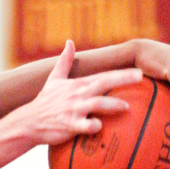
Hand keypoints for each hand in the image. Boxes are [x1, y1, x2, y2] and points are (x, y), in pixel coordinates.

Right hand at [27, 40, 141, 145]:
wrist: (29, 122)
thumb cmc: (45, 102)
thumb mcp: (54, 79)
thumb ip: (64, 61)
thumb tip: (69, 42)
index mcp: (78, 84)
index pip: (103, 75)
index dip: (121, 73)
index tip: (139, 72)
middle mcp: (78, 95)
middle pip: (103, 83)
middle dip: (122, 79)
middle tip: (140, 77)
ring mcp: (74, 110)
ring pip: (96, 104)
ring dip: (112, 104)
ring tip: (126, 107)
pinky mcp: (68, 125)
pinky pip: (82, 125)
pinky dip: (91, 125)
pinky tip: (100, 126)